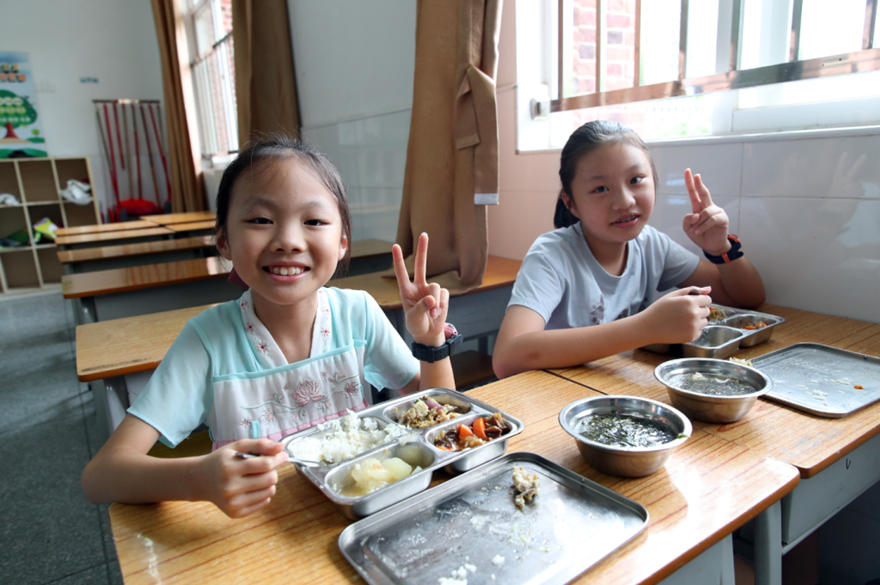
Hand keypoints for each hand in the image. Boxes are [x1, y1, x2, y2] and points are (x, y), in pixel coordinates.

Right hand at [200, 439, 287, 517]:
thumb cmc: (222, 460)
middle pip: (270, 479)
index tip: (282, 455)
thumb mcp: (237, 446)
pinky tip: (251, 488)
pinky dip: (263, 493)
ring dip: (269, 482)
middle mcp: (230, 487)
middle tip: (265, 467)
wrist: (201, 480)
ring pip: (269, 491)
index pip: (265, 464)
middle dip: (272, 470)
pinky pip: (264, 502)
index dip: (278, 458)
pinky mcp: (235, 513)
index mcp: (230, 468)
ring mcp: (232, 503)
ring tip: (256, 477)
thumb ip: (260, 445)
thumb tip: (281, 448)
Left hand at [392, 232, 448, 346]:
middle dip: (423, 250)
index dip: (398, 260)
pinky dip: (442, 305)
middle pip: (420, 265)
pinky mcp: (443, 295)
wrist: (429, 333)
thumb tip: (432, 299)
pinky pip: (444, 295)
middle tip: (424, 234)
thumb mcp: (413, 318)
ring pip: (435, 287)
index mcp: (406, 291)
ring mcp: (431, 290)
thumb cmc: (416, 325)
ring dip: (435, 302)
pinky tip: (438, 313)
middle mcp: (418, 287)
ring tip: (433, 314)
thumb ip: (421, 308)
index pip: (401, 273)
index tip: (395, 246)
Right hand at [640, 287, 711, 343]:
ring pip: (704, 321)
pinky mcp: (691, 336)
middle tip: (684, 312)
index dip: (700, 300)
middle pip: (707, 311)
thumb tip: (709, 289)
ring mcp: (694, 326)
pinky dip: (693, 330)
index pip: (708, 299)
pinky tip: (681, 328)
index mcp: (690, 301)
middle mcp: (694, 314)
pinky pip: (699, 331)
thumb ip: (691, 290)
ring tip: (682, 321)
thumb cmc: (659, 309)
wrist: (648, 327)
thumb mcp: (672, 295)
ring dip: (697, 320)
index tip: (691, 303)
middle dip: (699, 310)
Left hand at [682, 169, 730, 255]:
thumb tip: (695, 214)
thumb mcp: (688, 229)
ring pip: (704, 212)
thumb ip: (687, 220)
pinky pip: (711, 219)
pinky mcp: (722, 218)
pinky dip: (703, 226)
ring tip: (695, 231)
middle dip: (698, 184)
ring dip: (698, 223)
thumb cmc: (699, 235)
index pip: (694, 193)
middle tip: (695, 175)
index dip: (690, 183)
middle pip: (703, 193)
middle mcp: (708, 207)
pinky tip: (699, 231)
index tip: (688, 171)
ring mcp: (716, 211)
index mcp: (698, 207)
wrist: (710, 246)